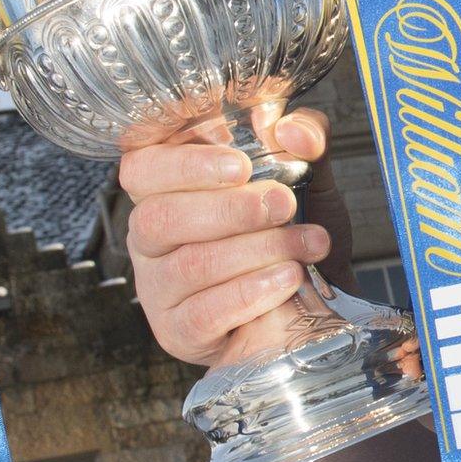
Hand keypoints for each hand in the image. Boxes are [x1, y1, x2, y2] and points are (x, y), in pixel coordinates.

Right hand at [120, 107, 351, 366]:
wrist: (320, 304)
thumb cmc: (294, 234)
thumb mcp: (309, 177)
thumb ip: (305, 138)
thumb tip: (290, 129)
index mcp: (167, 186)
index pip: (141, 166)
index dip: (183, 164)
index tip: (240, 165)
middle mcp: (150, 236)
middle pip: (158, 217)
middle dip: (230, 210)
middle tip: (283, 204)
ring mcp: (157, 288)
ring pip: (188, 265)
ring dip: (257, 251)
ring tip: (306, 245)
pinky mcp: (177, 333)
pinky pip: (203, 313)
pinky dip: (251, 293)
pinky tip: (287, 280)